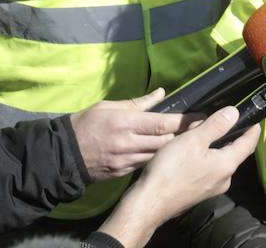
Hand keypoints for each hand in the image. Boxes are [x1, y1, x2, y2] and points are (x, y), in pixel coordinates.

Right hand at [71, 89, 192, 180]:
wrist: (62, 156)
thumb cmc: (85, 125)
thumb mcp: (108, 106)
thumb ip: (137, 103)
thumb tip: (161, 93)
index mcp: (125, 123)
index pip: (162, 123)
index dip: (185, 121)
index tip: (202, 117)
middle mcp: (128, 143)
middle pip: (165, 142)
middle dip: (185, 137)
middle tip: (203, 130)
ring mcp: (125, 161)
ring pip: (159, 156)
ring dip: (174, 150)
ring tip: (191, 143)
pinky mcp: (122, 173)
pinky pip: (146, 165)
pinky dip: (158, 159)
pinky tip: (169, 156)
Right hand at [95, 106, 258, 247]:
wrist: (148, 204)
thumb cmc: (171, 170)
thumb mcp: (193, 140)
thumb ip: (216, 125)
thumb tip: (234, 113)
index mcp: (228, 165)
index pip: (249, 143)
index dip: (253, 128)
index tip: (254, 116)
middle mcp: (224, 179)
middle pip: (233, 151)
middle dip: (228, 134)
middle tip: (217, 118)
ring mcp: (211, 188)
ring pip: (218, 160)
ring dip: (213, 145)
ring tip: (199, 131)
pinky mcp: (198, 193)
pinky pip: (207, 169)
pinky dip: (204, 157)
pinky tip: (190, 151)